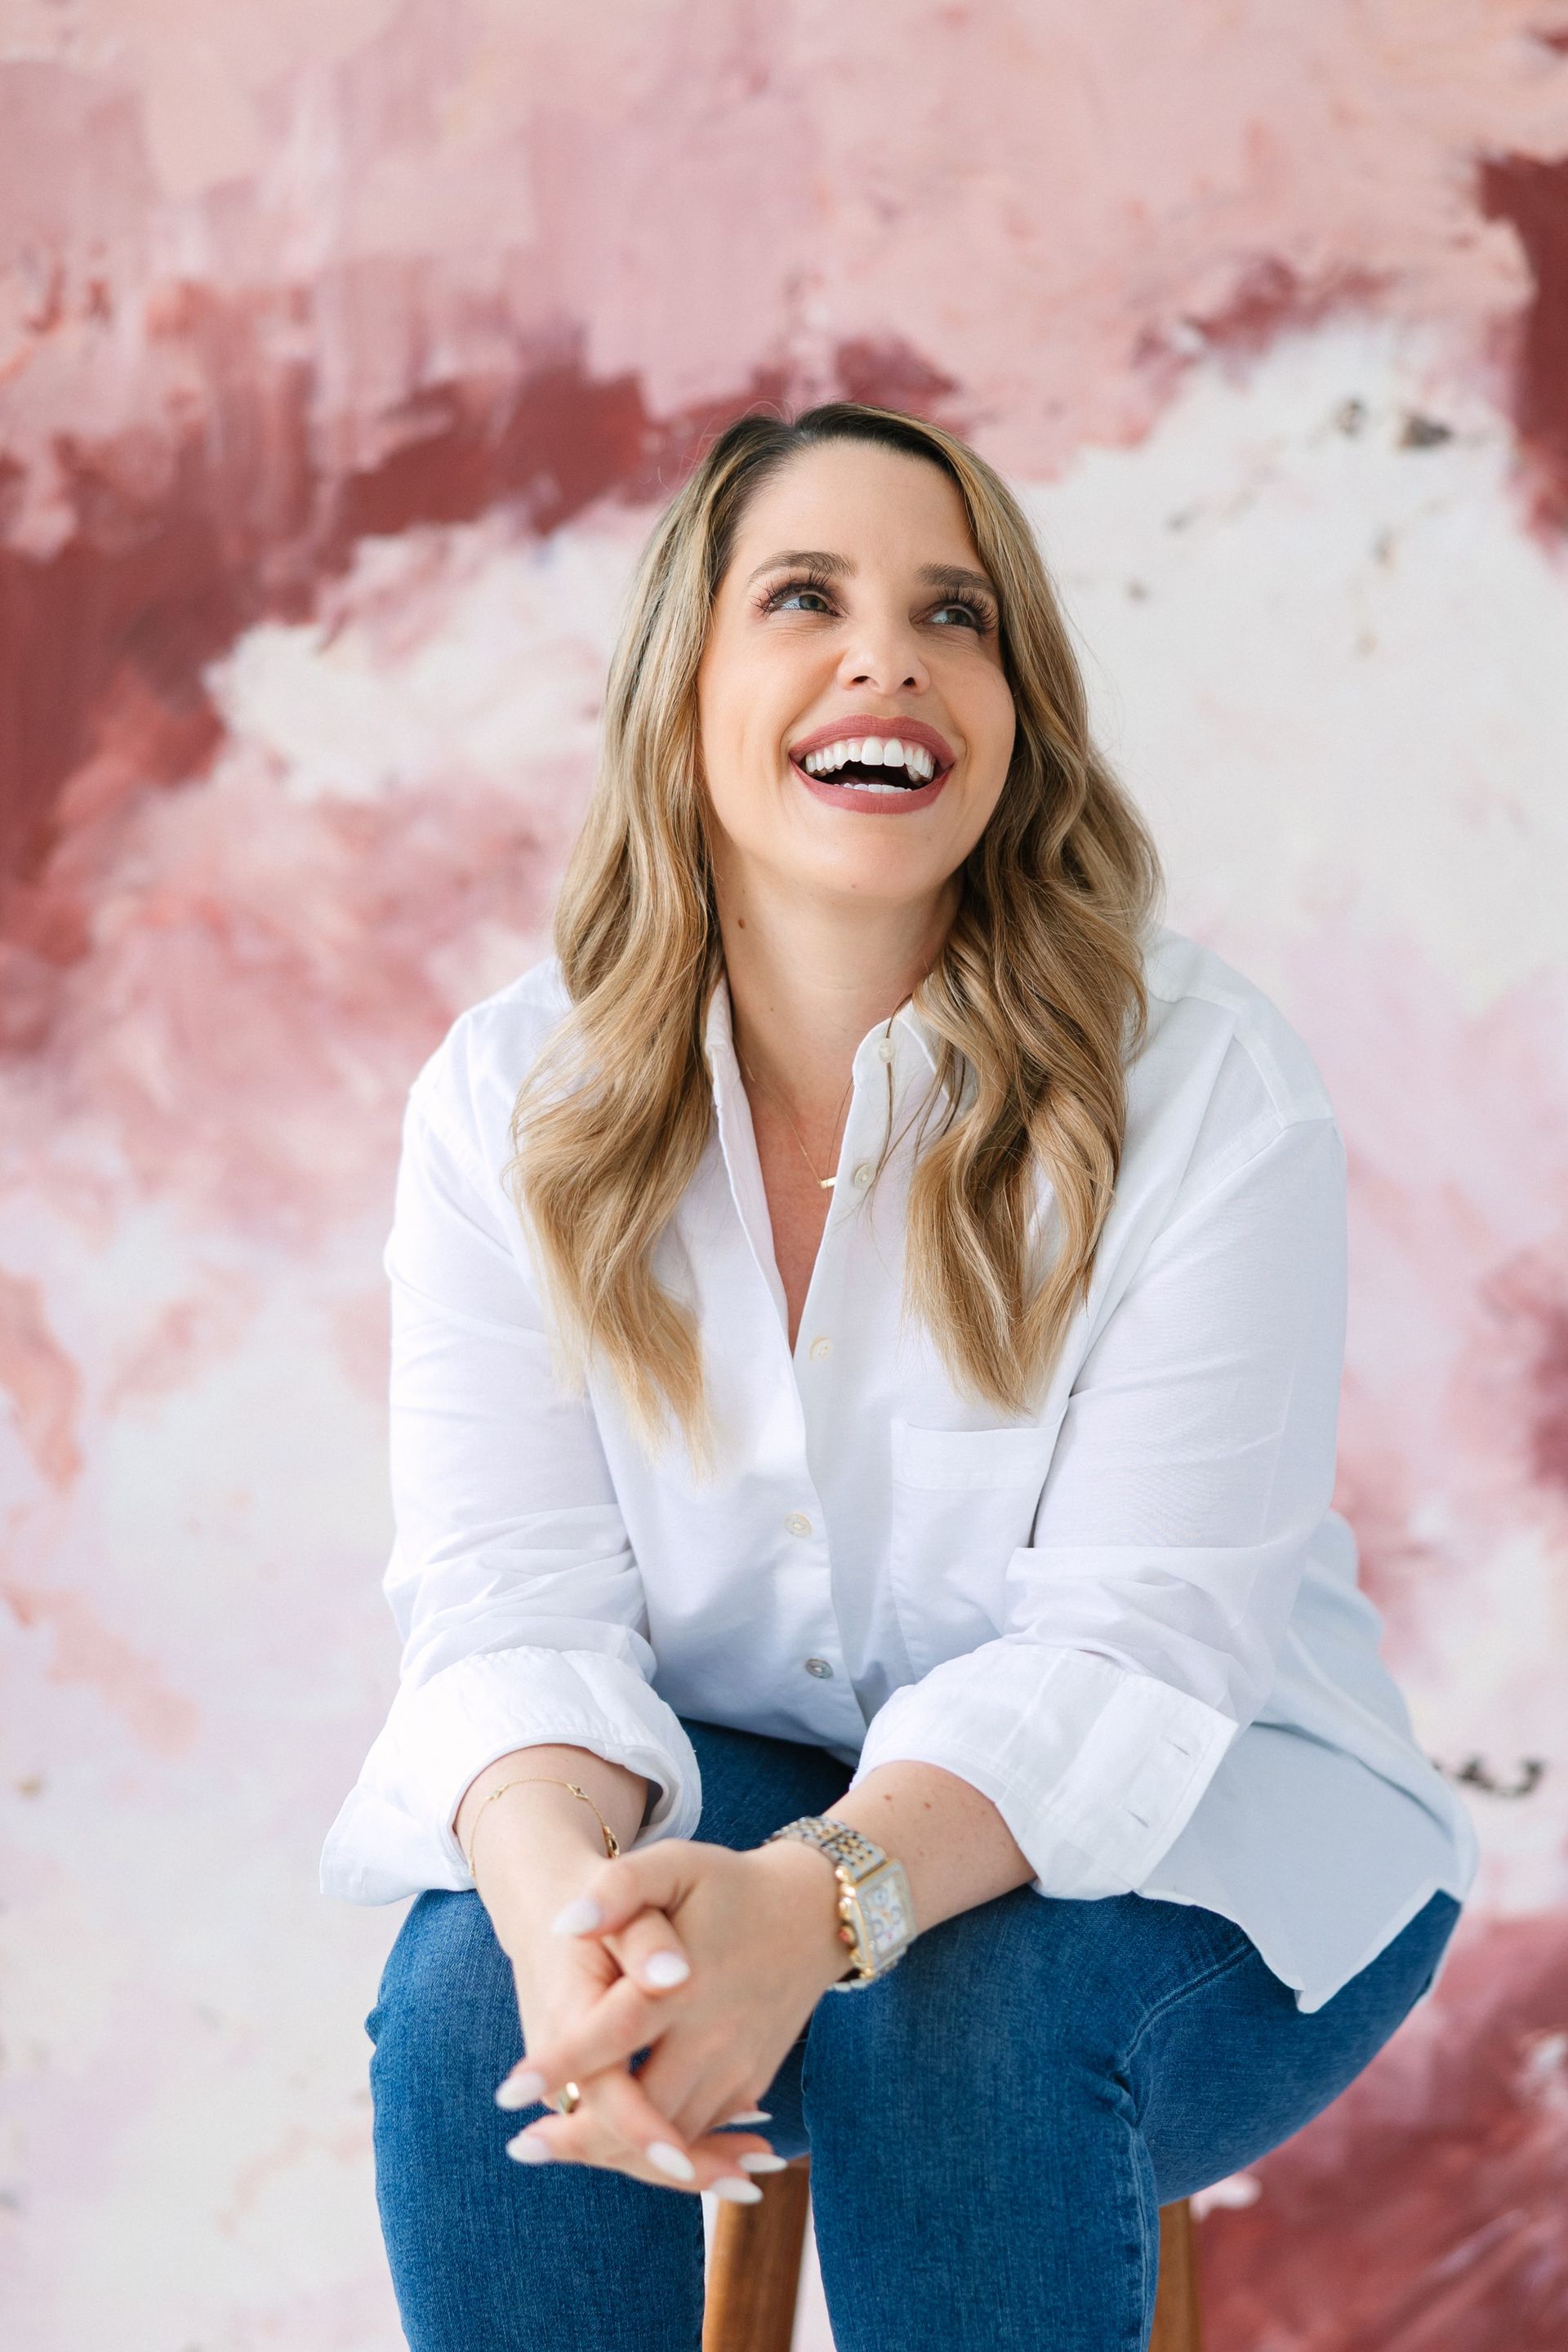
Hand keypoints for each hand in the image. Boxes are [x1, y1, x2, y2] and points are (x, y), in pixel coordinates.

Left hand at [500, 1838, 849, 2177]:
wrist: (814, 1913)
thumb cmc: (729, 1885)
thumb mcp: (676, 1864)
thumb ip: (622, 1887)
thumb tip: (566, 1922)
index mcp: (686, 1983)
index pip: (615, 2034)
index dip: (562, 2065)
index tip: (508, 2092)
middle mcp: (714, 2034)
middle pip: (643, 2109)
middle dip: (581, 2137)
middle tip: (523, 2146)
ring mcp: (737, 2065)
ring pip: (674, 2133)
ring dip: (617, 2152)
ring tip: (555, 2149)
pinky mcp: (751, 2080)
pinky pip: (703, 2129)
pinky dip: (661, 2148)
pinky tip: (618, 2148)